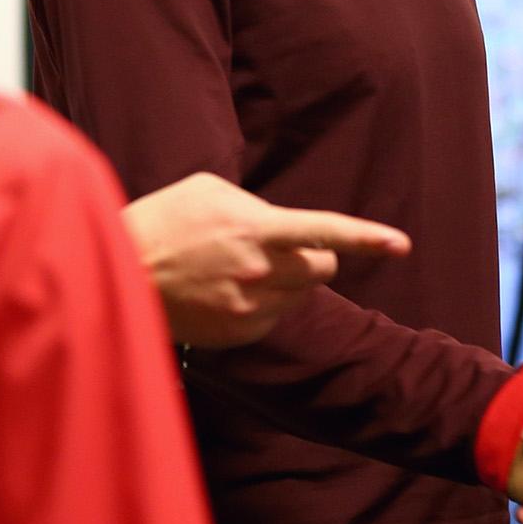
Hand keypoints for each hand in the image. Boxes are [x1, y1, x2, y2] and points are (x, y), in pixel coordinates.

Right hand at [121, 173, 409, 347]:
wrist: (121, 272)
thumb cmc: (163, 219)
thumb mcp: (209, 189)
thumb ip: (255, 204)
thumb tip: (277, 225)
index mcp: (257, 229)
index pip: (325, 232)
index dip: (367, 238)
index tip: (402, 244)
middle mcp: (261, 272)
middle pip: (323, 268)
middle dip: (315, 255)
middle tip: (280, 246)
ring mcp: (250, 307)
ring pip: (300, 294)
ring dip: (288, 279)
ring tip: (241, 266)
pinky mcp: (239, 334)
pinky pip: (274, 316)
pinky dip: (264, 302)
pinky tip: (227, 289)